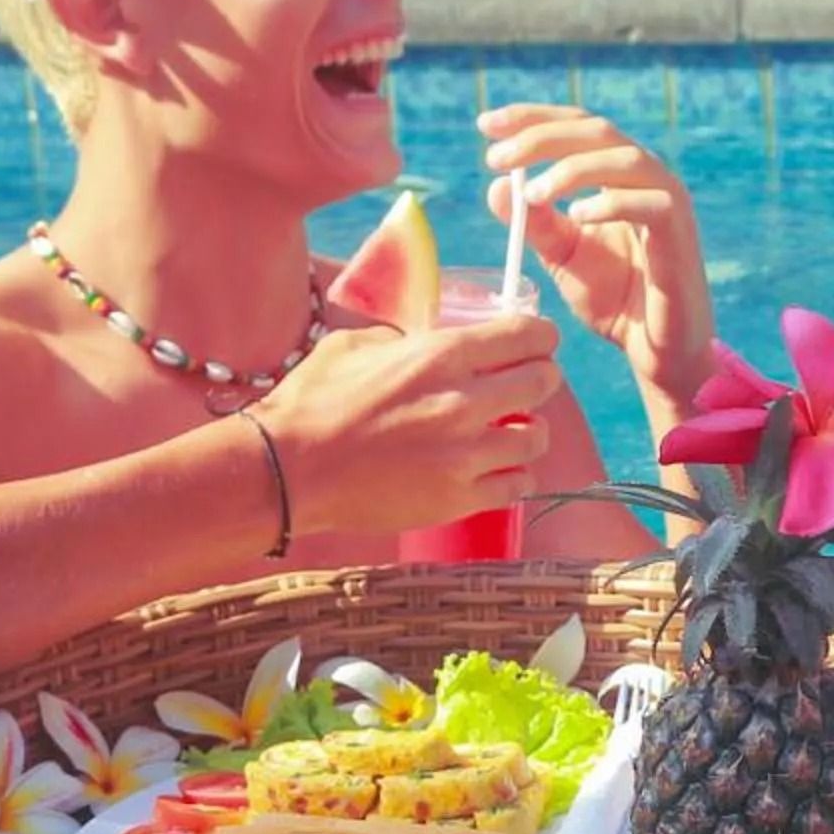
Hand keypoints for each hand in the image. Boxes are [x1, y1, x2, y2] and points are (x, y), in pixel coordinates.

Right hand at [252, 316, 562, 536]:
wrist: (289, 470)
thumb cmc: (313, 402)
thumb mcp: (357, 346)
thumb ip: (405, 338)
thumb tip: (430, 338)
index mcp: (441, 355)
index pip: (527, 336)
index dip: (541, 337)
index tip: (538, 342)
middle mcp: (464, 402)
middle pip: (544, 382)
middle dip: (540, 378)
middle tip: (525, 386)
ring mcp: (466, 454)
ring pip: (538, 437)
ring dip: (528, 431)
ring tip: (509, 432)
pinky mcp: (460, 498)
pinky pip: (519, 484)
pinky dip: (513, 474)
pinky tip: (495, 469)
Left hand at [478, 104, 714, 413]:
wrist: (656, 352)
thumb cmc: (616, 300)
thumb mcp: (563, 257)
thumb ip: (535, 223)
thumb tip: (497, 185)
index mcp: (619, 174)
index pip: (577, 126)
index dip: (532, 118)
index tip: (485, 125)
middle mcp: (648, 178)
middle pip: (597, 131)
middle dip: (542, 137)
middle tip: (497, 158)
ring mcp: (669, 203)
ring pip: (625, 159)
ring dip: (573, 168)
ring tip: (533, 194)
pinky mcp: (680, 236)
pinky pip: (652, 205)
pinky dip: (611, 202)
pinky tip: (576, 215)